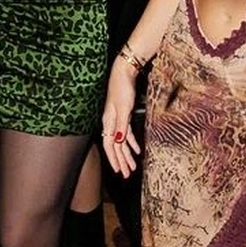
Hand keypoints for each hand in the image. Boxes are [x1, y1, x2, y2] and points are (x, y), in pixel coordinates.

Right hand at [101, 58, 139, 178]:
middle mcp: (110, 122)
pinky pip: (126, 132)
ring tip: (131, 166)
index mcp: (108, 122)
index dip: (114, 159)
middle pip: (115, 146)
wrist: (123, 72)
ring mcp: (116, 119)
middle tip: (126, 174)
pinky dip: (131, 142)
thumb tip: (118, 142)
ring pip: (121, 141)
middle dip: (121, 160)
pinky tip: (136, 149)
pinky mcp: (123, 114)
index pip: (110, 145)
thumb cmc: (122, 88)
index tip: (119, 171)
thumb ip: (120, 126)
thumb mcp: (123, 109)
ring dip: (126, 154)